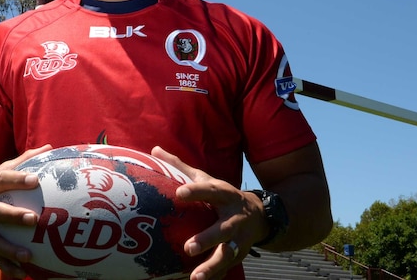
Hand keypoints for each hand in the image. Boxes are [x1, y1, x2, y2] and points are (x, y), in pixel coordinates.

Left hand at [151, 146, 266, 279]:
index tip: (179, 193)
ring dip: (213, 266)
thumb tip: (155, 149)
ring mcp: (240, 239)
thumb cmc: (223, 195)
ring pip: (228, 254)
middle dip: (208, 238)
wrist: (261, 215)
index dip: (196, 191)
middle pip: (223, 229)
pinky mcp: (240, 254)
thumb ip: (181, 167)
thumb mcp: (207, 179)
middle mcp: (235, 218)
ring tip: (196, 276)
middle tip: (188, 247)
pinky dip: (216, 276)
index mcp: (225, 195)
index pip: (210, 190)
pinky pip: (228, 268)